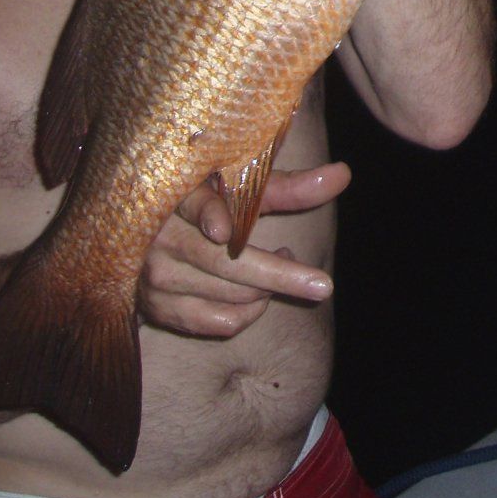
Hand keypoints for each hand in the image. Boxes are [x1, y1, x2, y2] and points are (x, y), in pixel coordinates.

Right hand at [138, 161, 351, 337]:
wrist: (153, 235)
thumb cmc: (209, 202)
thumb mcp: (243, 189)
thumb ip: (291, 187)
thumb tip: (343, 175)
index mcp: (180, 193)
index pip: (194, 203)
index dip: (208, 214)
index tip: (222, 229)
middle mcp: (159, 236)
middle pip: (222, 262)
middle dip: (278, 276)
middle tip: (322, 285)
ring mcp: (154, 275)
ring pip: (227, 294)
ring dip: (269, 287)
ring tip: (284, 264)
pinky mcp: (157, 307)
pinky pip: (217, 323)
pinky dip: (249, 313)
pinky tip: (259, 294)